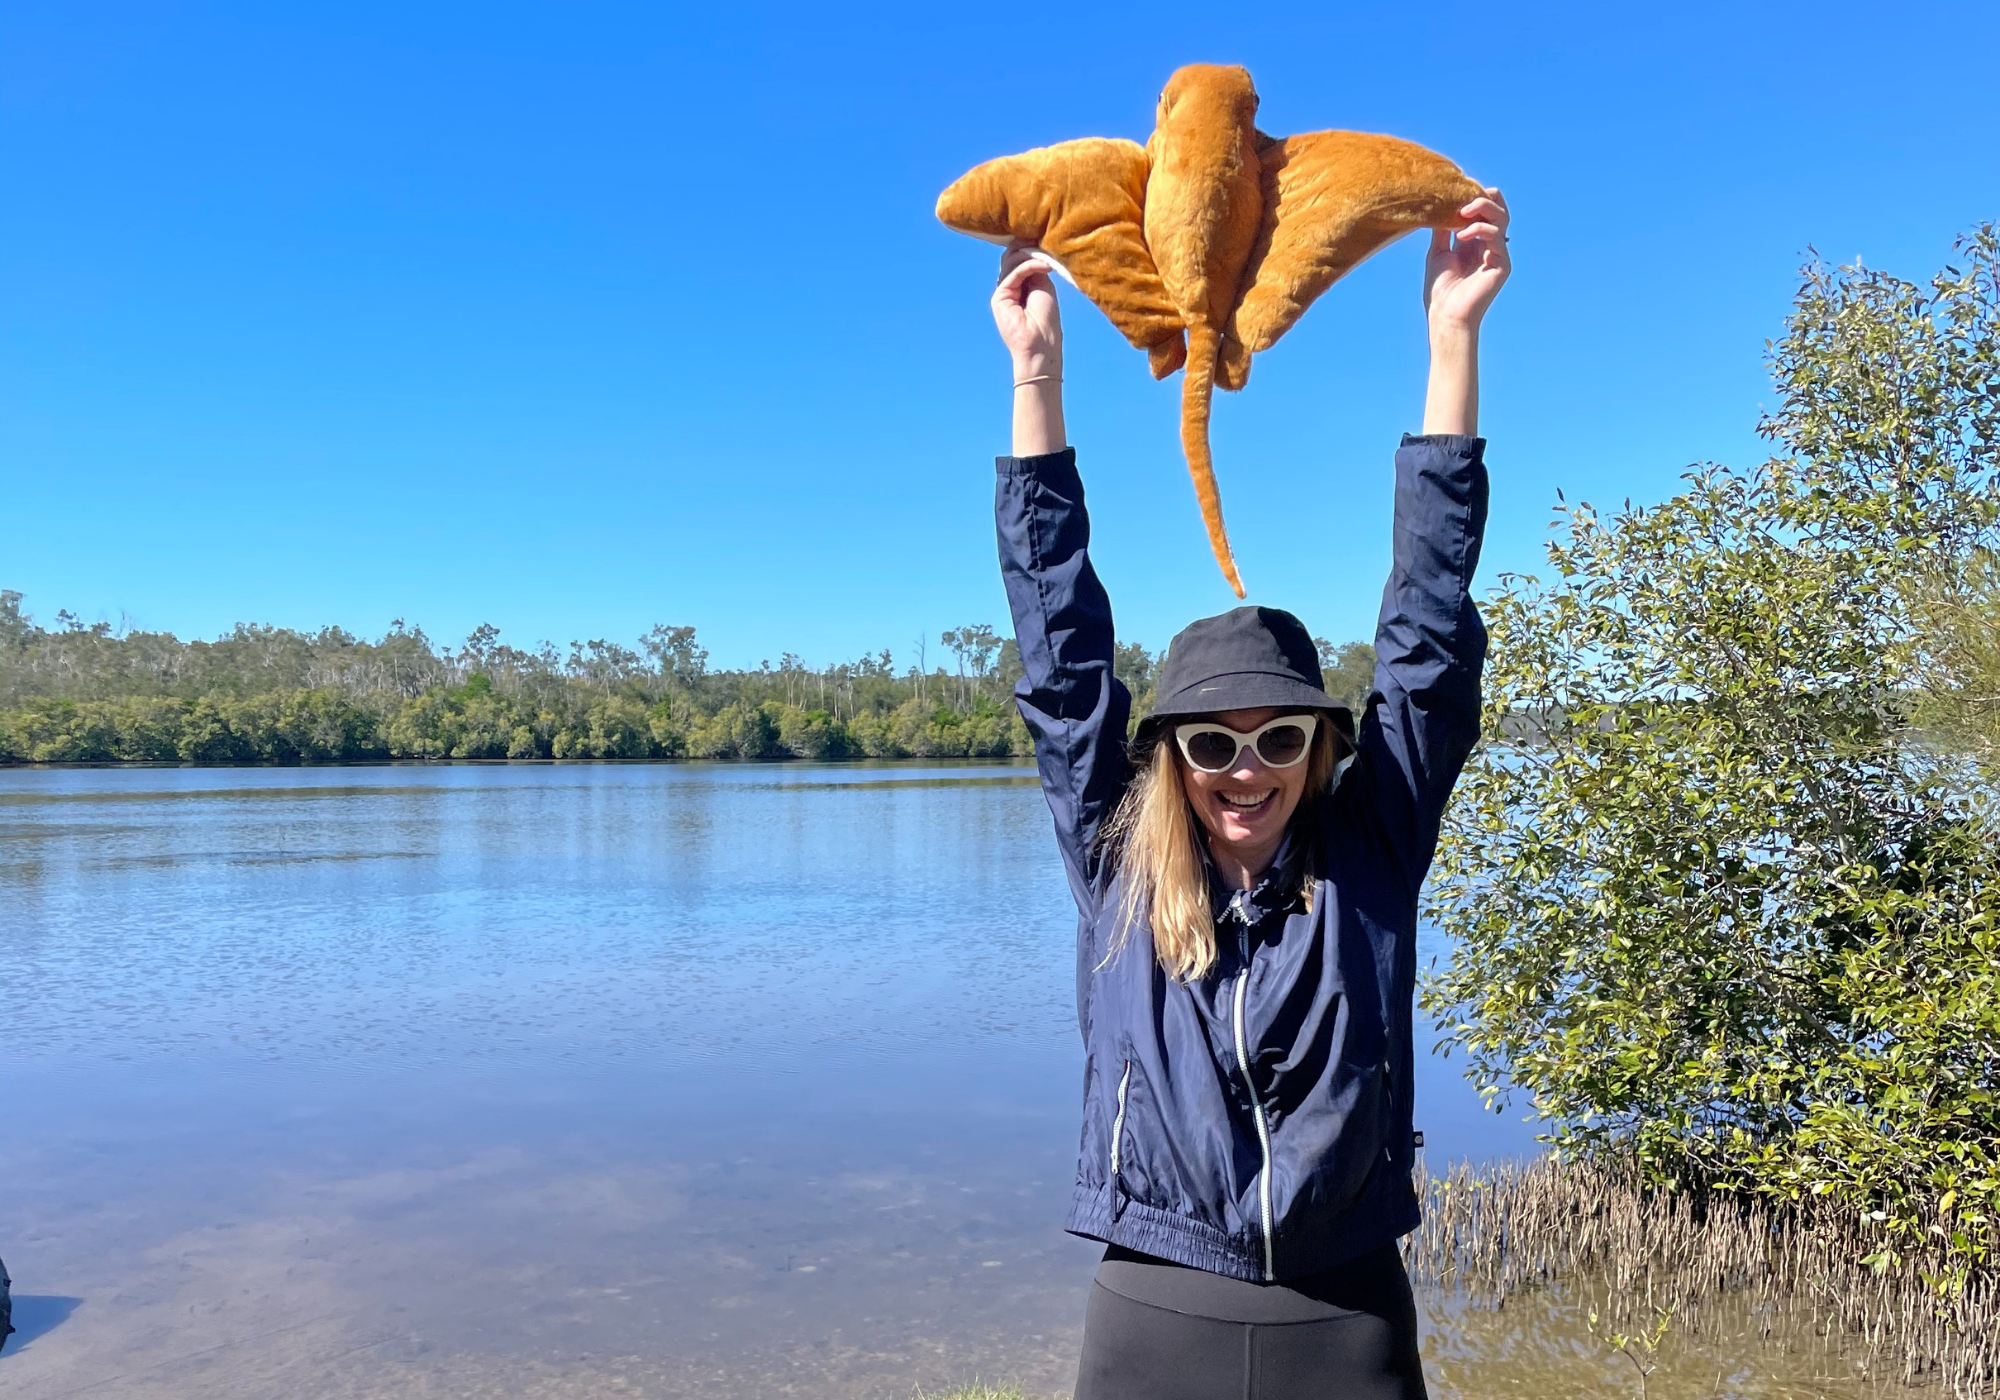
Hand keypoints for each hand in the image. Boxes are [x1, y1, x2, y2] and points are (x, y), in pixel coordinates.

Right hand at [991, 245, 1063, 379]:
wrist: (1040, 345)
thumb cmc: (1047, 321)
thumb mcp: (1044, 286)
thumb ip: (1035, 269)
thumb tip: (1032, 249)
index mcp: (1020, 285)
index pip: (1019, 259)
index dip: (1029, 248)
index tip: (1045, 239)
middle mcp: (1009, 287)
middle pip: (1011, 257)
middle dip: (1026, 247)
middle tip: (1042, 240)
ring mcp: (1002, 292)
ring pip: (1011, 262)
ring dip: (1030, 255)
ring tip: (1046, 257)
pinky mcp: (999, 297)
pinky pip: (1014, 273)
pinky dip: (1029, 265)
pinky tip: (1044, 265)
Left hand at [1424, 188, 1509, 335]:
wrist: (1445, 315)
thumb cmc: (1440, 290)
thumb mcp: (1438, 252)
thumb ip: (1442, 229)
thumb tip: (1439, 204)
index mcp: (1475, 241)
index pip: (1484, 210)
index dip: (1474, 197)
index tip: (1456, 191)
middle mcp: (1489, 245)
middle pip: (1498, 208)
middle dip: (1483, 197)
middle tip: (1463, 199)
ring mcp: (1498, 253)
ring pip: (1501, 217)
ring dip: (1482, 208)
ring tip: (1461, 211)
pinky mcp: (1502, 263)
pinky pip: (1497, 236)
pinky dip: (1479, 230)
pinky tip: (1461, 236)